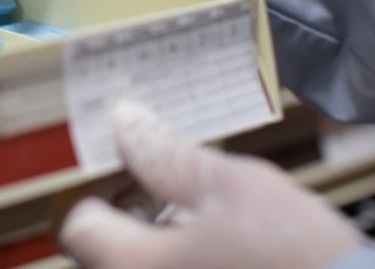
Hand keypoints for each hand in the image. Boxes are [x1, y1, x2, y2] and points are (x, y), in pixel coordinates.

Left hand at [59, 103, 360, 268]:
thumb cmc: (296, 255)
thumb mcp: (232, 187)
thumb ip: (168, 156)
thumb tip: (125, 121)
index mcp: (135, 264)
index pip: (79, 227)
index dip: (98, 193)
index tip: (123, 171)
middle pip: (100, 251)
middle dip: (125, 214)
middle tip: (161, 187)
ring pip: (132, 265)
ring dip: (149, 238)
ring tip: (194, 215)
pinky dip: (175, 258)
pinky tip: (213, 244)